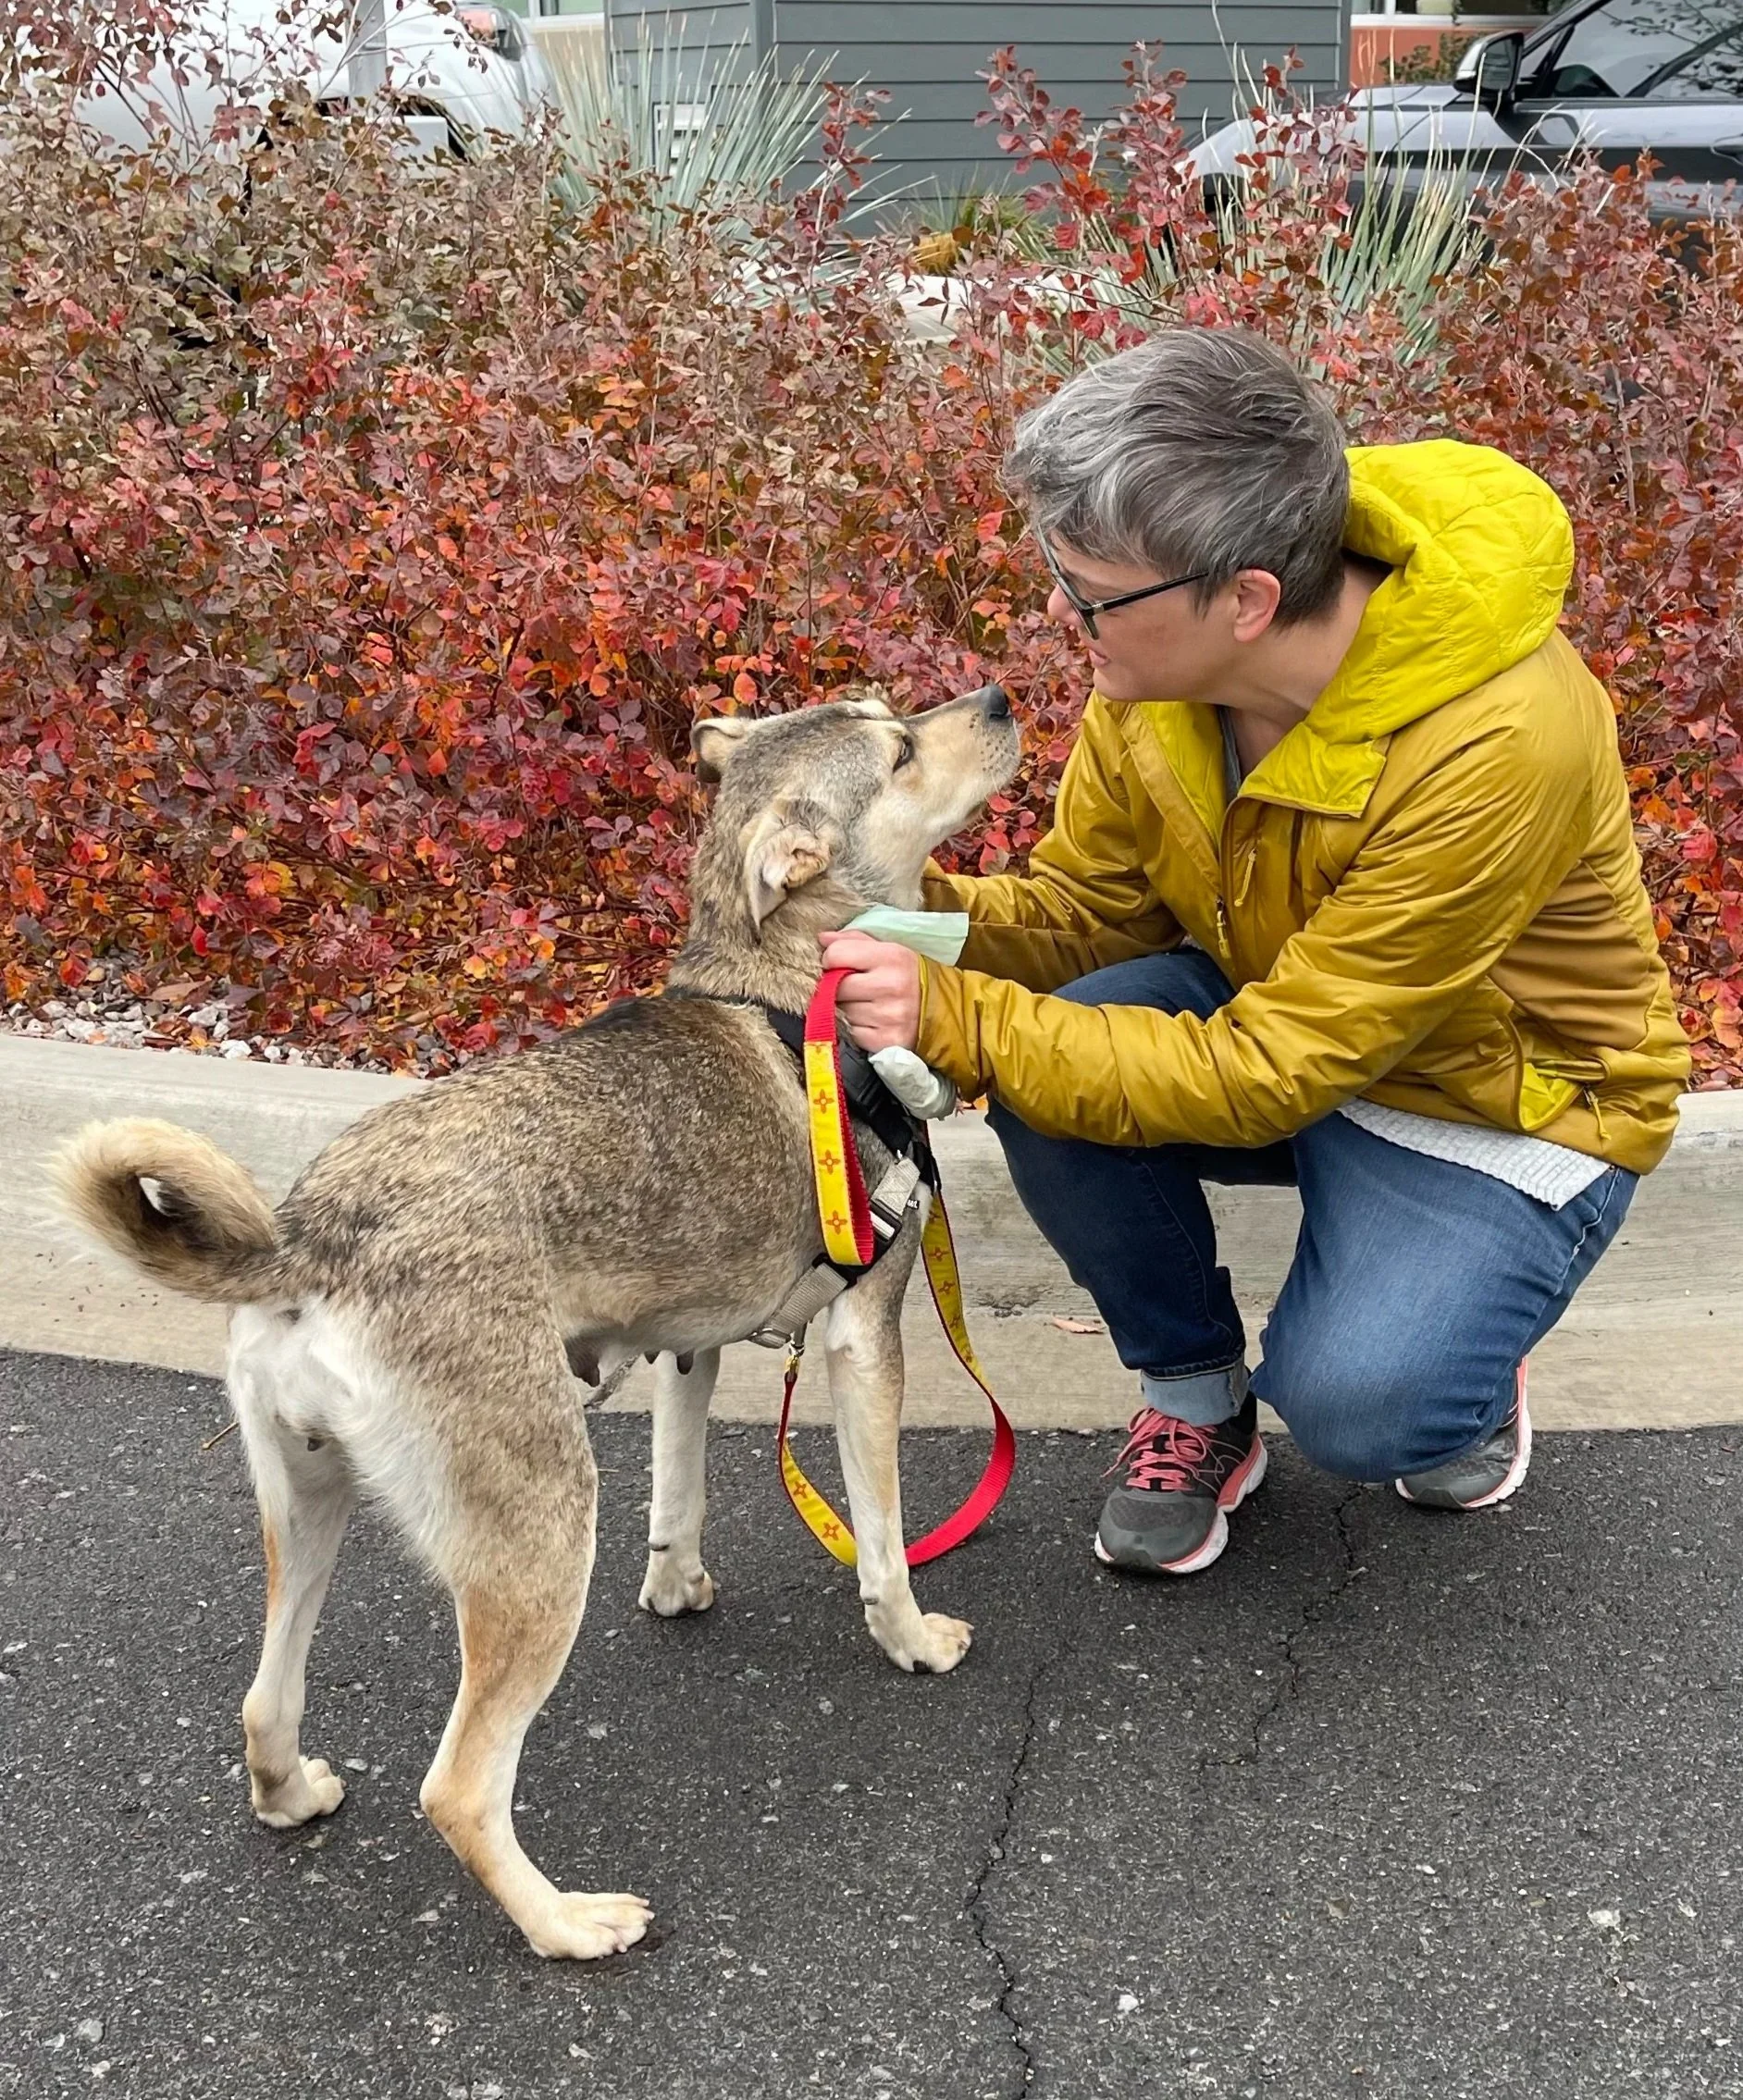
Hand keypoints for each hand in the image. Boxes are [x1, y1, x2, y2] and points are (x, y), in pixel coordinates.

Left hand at [817, 929, 920, 1053]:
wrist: (943, 1011)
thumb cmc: (908, 976)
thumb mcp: (889, 950)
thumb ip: (854, 941)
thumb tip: (822, 939)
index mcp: (891, 957)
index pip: (836, 955)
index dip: (830, 959)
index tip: (837, 964)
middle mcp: (891, 986)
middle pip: (835, 986)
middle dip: (836, 987)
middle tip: (851, 987)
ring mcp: (889, 1016)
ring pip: (841, 1011)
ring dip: (845, 1008)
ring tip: (865, 1004)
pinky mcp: (885, 1041)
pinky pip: (851, 1032)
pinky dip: (855, 1027)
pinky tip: (870, 1021)